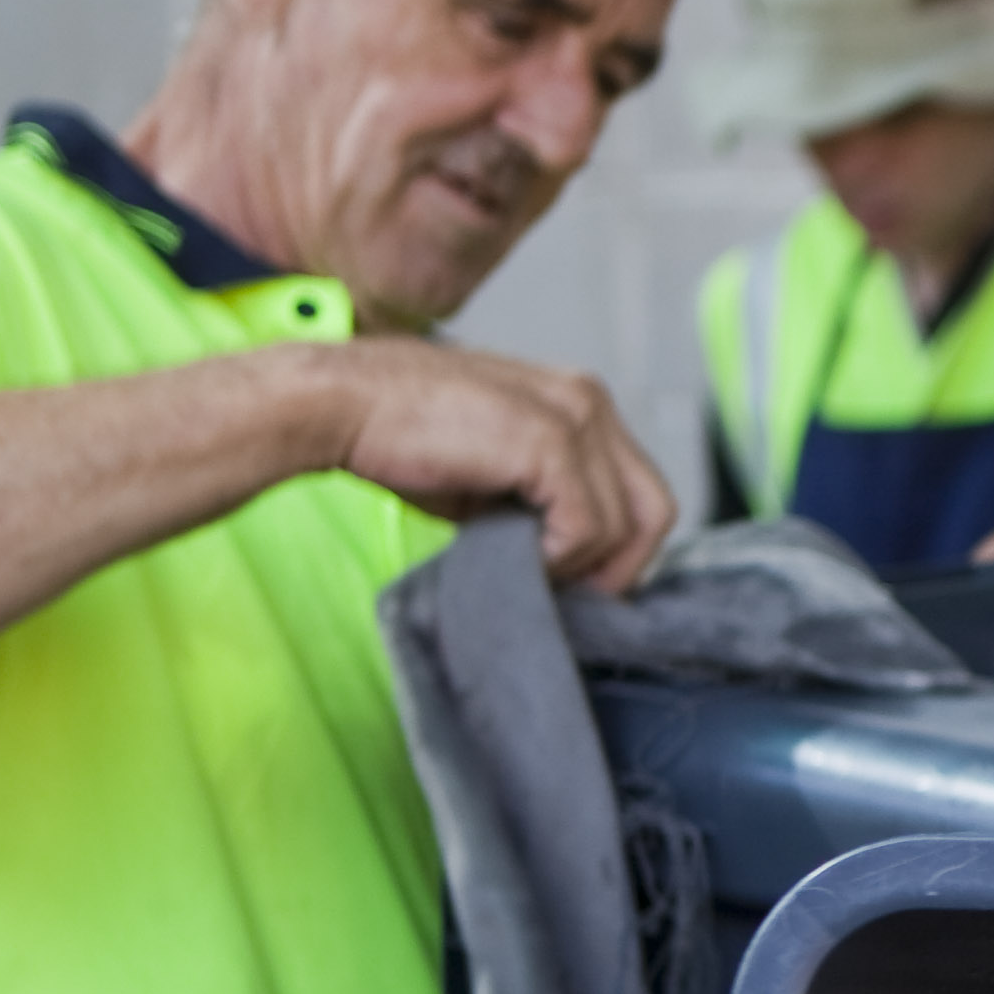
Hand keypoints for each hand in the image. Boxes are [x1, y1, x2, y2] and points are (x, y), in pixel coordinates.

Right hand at [320, 342, 678, 592]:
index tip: (572, 581)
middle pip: (655, 511)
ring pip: (627, 526)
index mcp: (580, 402)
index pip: (641, 493)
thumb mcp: (493, 476)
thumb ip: (541, 505)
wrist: (338, 404)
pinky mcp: (551, 442)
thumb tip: (572, 564)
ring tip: (522, 568)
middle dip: (617, 566)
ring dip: (579, 566)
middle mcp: (590, 400)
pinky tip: (511, 556)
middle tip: (563, 593)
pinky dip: (557, 559)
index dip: (617, 550)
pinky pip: (588, 527)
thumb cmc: (401, 441)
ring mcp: (575, 416)